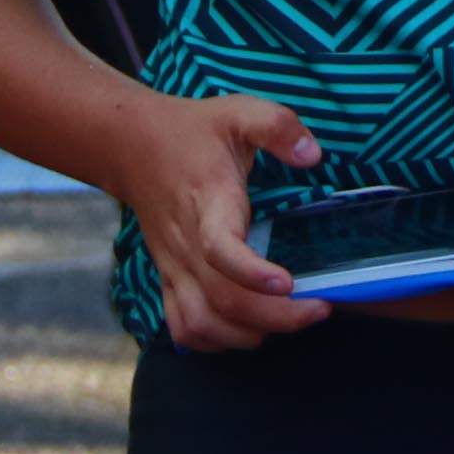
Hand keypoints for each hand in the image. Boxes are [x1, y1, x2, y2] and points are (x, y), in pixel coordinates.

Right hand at [110, 93, 330, 352]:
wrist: (133, 145)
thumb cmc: (194, 131)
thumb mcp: (240, 111)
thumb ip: (278, 127)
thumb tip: (313, 155)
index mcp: (208, 203)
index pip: (219, 248)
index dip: (252, 272)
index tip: (289, 282)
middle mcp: (186, 244)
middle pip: (222, 300)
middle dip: (276, 316)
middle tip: (321, 309)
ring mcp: (173, 266)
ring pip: (201, 323)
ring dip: (247, 334)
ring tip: (290, 322)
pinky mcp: (168, 278)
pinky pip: (184, 327)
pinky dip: (215, 342)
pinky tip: (249, 332)